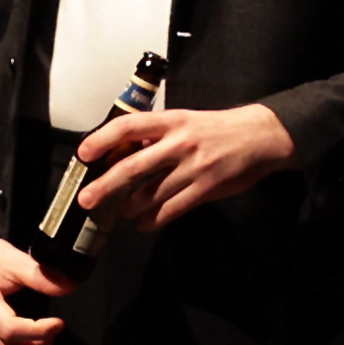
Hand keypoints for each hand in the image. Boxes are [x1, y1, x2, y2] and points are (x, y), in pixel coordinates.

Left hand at [75, 100, 295, 232]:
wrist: (260, 136)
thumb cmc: (217, 129)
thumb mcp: (185, 121)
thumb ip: (157, 137)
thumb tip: (124, 153)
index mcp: (171, 121)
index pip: (128, 127)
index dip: (102, 139)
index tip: (83, 153)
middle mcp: (179, 143)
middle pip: (132, 167)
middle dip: (105, 186)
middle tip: (86, 199)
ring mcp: (192, 167)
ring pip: (150, 194)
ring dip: (130, 208)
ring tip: (122, 213)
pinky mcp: (206, 188)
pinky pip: (171, 209)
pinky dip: (153, 219)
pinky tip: (144, 223)